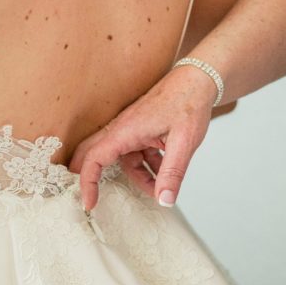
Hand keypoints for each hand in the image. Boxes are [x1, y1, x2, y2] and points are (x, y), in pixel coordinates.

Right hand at [69, 66, 217, 210]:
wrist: (198, 80)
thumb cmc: (189, 103)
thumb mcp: (183, 143)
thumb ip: (172, 173)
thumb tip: (164, 200)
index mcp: (126, 130)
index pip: (94, 158)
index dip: (87, 182)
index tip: (89, 204)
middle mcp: (123, 129)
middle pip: (96, 155)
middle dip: (94, 178)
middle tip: (94, 200)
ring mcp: (132, 129)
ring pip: (124, 159)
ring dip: (138, 176)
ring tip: (159, 189)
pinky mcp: (142, 129)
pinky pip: (137, 153)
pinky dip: (148, 165)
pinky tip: (165, 171)